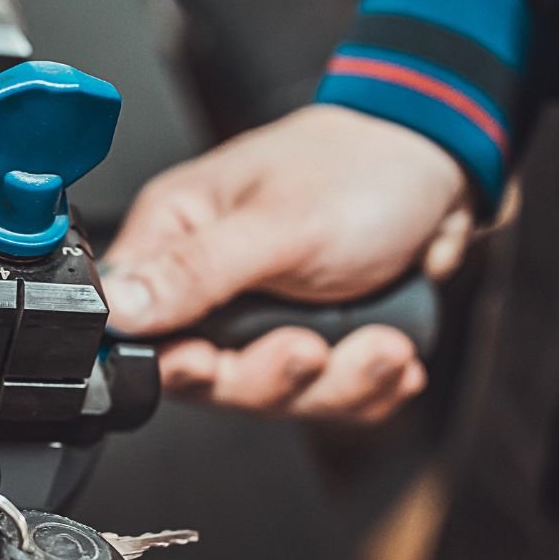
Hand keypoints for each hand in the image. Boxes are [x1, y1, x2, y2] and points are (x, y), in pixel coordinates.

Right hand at [102, 105, 470, 421]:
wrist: (440, 164)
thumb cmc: (357, 168)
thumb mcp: (277, 223)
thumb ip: (194, 271)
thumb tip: (118, 311)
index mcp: (173, 238)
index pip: (136, 327)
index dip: (173, 360)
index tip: (210, 364)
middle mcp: (207, 286)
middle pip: (210, 377)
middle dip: (274, 376)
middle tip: (311, 350)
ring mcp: (260, 319)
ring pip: (275, 394)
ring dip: (339, 382)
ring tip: (383, 349)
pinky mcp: (309, 338)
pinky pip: (325, 395)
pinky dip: (368, 385)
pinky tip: (395, 357)